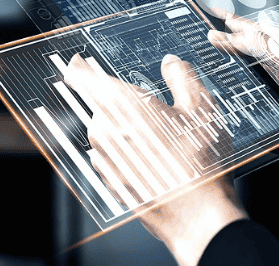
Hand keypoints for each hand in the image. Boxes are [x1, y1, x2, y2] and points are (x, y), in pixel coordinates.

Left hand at [64, 53, 247, 265]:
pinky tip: (159, 161)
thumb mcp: (200, 108)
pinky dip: (130, 154)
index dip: (78, 67)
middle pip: (103, 106)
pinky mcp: (111, 182)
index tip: (79, 61)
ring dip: (127, 131)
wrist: (198, 216)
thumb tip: (171, 63)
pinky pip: (114, 157)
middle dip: (125, 105)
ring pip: (109, 133)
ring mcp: (105, 160)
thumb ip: (182, 77)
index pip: (81, 77)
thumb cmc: (199, 162)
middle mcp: (104, 131)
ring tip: (165, 141)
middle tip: (157, 112)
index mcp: (120, 104)